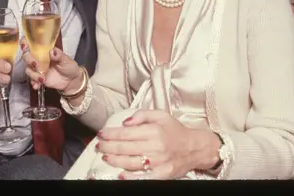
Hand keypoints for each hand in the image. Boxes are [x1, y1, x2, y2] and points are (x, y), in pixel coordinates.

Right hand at [21, 37, 82, 92]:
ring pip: (28, 69)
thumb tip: (51, 51)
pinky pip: (32, 80)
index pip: (32, 44)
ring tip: (43, 79)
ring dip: (33, 75)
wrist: (71, 81)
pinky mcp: (38, 78)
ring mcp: (38, 69)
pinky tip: (37, 86)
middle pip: (27, 56)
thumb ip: (59, 55)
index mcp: (45, 50)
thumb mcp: (66, 60)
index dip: (25, 43)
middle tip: (36, 65)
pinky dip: (34, 83)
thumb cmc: (69, 67)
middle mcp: (39, 58)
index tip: (25, 46)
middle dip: (29, 60)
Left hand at [96, 110, 218, 179]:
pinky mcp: (163, 174)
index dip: (110, 134)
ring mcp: (159, 162)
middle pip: (125, 148)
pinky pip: (143, 177)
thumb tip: (125, 122)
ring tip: (105, 157)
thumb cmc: (175, 131)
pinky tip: (120, 174)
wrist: (195, 148)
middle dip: (108, 147)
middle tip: (99, 146)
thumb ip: (141, 115)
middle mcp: (155, 147)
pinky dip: (131, 177)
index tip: (101, 134)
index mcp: (154, 131)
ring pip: (130, 163)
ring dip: (114, 160)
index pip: (125, 133)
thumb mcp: (160, 115)